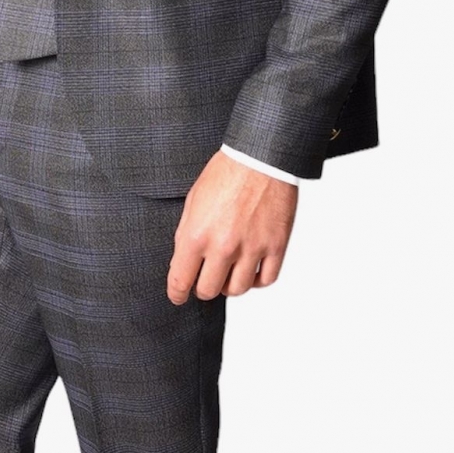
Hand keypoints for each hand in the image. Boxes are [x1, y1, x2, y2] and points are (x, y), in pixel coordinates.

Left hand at [166, 152, 298, 302]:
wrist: (261, 156)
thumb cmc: (226, 173)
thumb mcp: (193, 202)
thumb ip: (186, 235)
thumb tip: (183, 262)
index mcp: (196, 235)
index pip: (181, 281)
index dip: (177, 294)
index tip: (178, 296)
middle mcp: (223, 246)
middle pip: (209, 291)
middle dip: (203, 288)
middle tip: (205, 279)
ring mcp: (252, 248)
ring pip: (238, 290)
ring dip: (230, 285)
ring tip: (229, 273)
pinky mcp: (276, 245)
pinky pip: (267, 279)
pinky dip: (258, 280)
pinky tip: (252, 270)